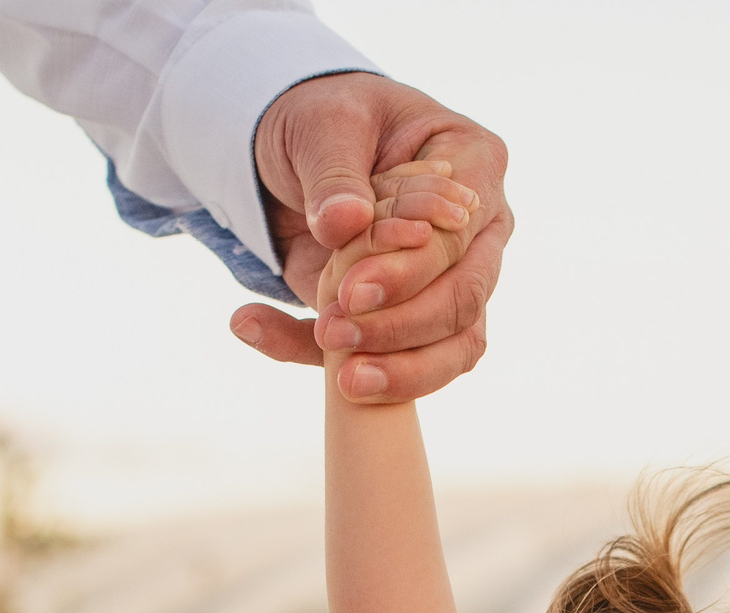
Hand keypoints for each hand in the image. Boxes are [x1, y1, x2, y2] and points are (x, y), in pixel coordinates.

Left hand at [230, 73, 511, 401]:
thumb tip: (346, 225)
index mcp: (476, 165)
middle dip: (402, 330)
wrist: (297, 145)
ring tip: (338, 379)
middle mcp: (476, 232)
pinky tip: (253, 327)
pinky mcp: (404, 319)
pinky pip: (388, 360)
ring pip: (452, 350)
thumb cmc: (328, 117)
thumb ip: (336, 173)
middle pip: (465, 303)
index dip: (412, 273)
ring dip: (397, 372)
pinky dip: (322, 362)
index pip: (460, 238)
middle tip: (335, 333)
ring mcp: (447, 281)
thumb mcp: (324, 123)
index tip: (352, 292)